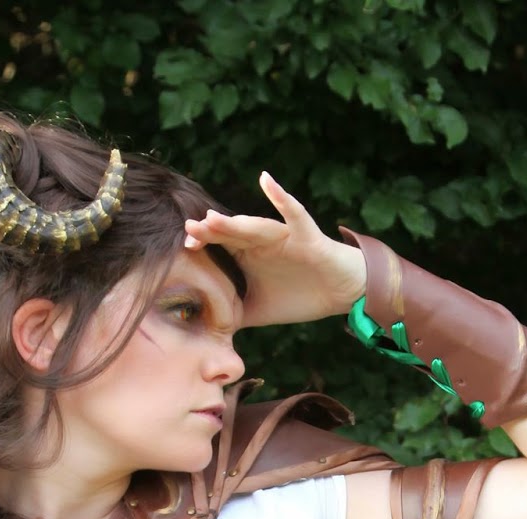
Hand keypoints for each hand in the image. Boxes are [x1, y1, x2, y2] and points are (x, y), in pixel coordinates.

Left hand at [182, 172, 366, 329]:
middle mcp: (262, 242)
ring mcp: (283, 236)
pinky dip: (281, 198)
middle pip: (231, 233)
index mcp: (249, 255)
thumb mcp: (260, 311)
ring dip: (235, 222)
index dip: (203, 246)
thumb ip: (234, 315)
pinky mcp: (306, 236)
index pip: (220, 246)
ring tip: (213, 219)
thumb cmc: (300, 296)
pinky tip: (266, 181)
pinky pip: (294, 215)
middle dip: (211, 232)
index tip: (184, 249)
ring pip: (255, 226)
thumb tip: (205, 331)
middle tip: (189, 230)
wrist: (341, 293)